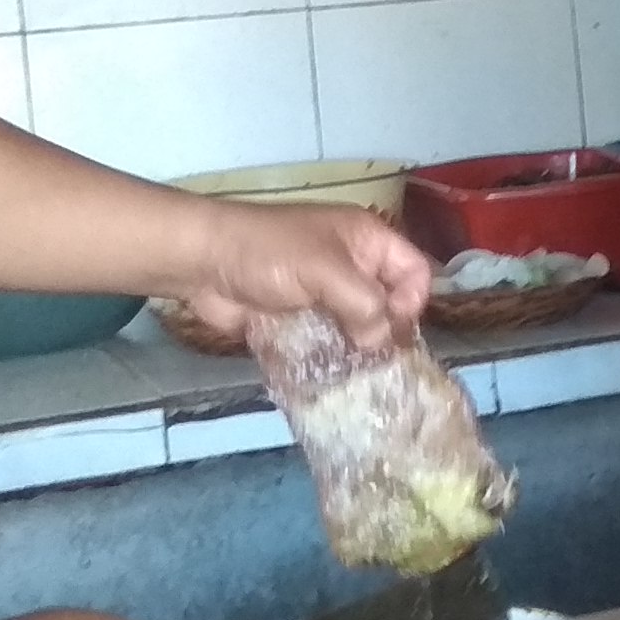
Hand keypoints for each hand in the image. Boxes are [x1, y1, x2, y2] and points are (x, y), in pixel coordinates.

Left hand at [173, 195, 434, 353]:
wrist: (204, 262)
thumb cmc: (270, 254)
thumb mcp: (328, 271)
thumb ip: (365, 306)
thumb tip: (380, 343)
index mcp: (367, 240)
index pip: (414, 271)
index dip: (412, 301)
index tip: (392, 328)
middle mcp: (351, 266)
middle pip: (388, 305)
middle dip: (384, 334)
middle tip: (374, 362)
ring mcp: (324, 294)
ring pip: (357, 329)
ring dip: (356, 352)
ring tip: (354, 378)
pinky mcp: (300, 320)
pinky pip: (327, 343)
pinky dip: (329, 360)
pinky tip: (328, 379)